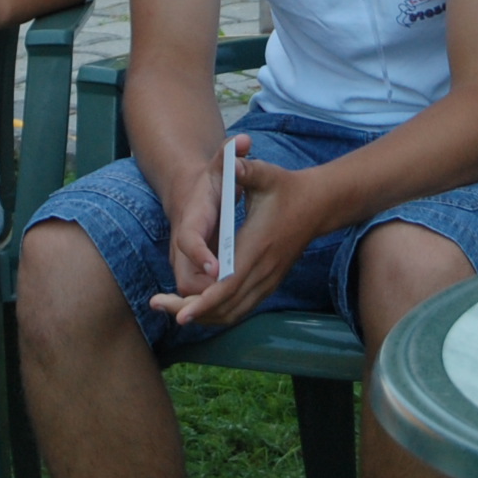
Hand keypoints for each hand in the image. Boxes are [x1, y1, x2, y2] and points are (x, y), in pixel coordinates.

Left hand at [151, 144, 321, 329]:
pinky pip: (242, 308)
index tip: (179, 315)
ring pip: (232, 313)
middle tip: (160, 307)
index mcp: (256, 248)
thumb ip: (246, 168)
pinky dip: (219, 312)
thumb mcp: (266, 174)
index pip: (227, 286)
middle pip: (224, 306)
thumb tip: (232, 161)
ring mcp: (268, 280)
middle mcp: (263, 270)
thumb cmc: (286, 188)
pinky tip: (199, 308)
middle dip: (191, 312)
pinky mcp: (270, 283)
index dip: (202, 303)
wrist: (317, 204)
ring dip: (203, 315)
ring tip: (174, 310)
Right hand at [153, 137, 235, 304]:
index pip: (189, 239)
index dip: (200, 254)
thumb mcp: (220, 165)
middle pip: (185, 277)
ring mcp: (184, 260)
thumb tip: (243, 140)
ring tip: (236, 306)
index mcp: (191, 219)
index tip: (216, 266)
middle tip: (232, 297)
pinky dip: (210, 305)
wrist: (189, 192)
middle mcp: (182, 244)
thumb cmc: (209, 180)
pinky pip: (196, 296)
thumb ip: (231, 154)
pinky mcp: (191, 271)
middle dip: (204, 292)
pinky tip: (234, 306)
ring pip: (189, 292)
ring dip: (207, 303)